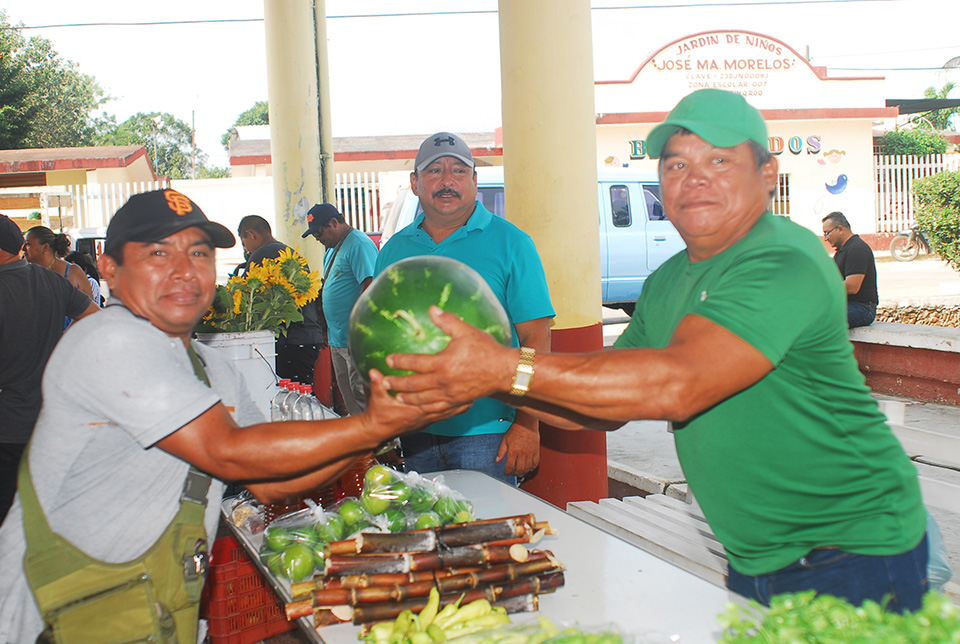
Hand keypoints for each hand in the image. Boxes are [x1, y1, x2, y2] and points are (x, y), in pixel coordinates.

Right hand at [362, 369, 465, 437]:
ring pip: (447, 413)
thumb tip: (374, 372)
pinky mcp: (425, 423)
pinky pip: (443, 417)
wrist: (376, 432)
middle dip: (460, 399)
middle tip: (473, 389)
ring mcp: (425, 421)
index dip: (446, 393)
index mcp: (413, 410)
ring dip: (460, 406)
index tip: (457, 383)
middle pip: (446, 408)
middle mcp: (422, 417)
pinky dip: (454, 412)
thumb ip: (377, 384)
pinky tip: (463, 406)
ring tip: (474, 397)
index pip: (432, 401)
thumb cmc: (378, 415)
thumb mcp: (376, 398)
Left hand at [383, 307, 514, 409]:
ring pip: (423, 400)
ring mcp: (450, 394)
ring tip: (396, 398)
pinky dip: (425, 408)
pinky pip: (437, 408)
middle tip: (384, 383)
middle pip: (414, 385)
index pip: (415, 363)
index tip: (388, 360)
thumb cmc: (486, 349)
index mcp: (443, 363)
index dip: (399, 361)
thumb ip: (447, 321)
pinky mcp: (457, 402)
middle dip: (397, 384)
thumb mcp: (466, 331)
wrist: (504, 371)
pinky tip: (419, 408)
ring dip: (408, 399)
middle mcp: (443, 381)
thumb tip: (431, 309)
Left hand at [496, 421, 539, 476]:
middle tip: (512, 473)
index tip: (506, 473)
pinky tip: (529, 468)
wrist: (526, 424)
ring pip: (527, 468)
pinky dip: (532, 468)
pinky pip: (535, 463)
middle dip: (514, 473)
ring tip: (520, 471)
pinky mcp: (536, 452)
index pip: (509, 466)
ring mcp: (530, 453)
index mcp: (513, 450)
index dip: (507, 472)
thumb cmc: (516, 430)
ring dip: (523, 472)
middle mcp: (522, 453)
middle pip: (519, 469)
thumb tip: (497, 460)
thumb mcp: (505, 440)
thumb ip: (501, 451)